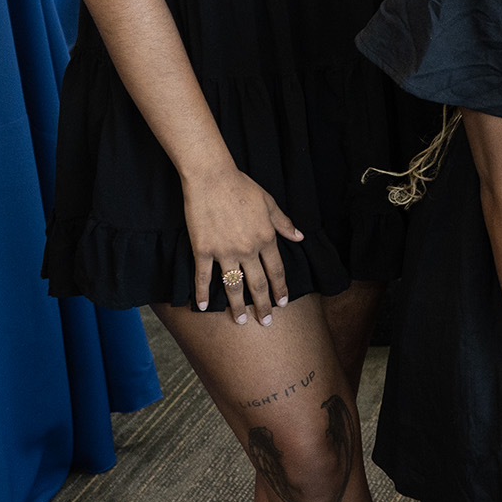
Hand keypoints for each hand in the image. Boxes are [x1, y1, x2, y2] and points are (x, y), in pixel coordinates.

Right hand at [180, 163, 302, 323]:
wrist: (212, 179)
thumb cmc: (242, 187)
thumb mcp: (269, 204)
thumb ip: (284, 224)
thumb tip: (299, 237)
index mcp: (266, 237)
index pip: (276, 270)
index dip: (280, 288)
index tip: (283, 302)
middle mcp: (248, 249)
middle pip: (258, 283)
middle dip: (263, 305)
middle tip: (265, 322)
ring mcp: (224, 251)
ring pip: (233, 285)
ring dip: (237, 306)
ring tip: (240, 321)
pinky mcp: (203, 250)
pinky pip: (203, 277)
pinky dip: (202, 293)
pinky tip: (202, 307)